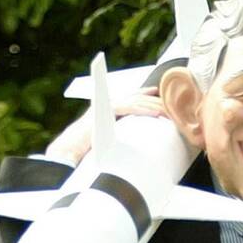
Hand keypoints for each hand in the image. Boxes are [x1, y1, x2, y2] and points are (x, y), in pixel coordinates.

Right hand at [46, 87, 168, 165]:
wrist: (71, 149)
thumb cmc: (88, 148)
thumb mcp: (108, 140)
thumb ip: (120, 138)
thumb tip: (135, 148)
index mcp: (110, 108)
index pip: (132, 97)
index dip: (145, 94)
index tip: (158, 93)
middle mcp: (108, 103)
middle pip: (137, 97)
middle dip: (155, 100)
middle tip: (171, 105)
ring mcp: (106, 106)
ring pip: (135, 101)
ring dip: (153, 105)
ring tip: (168, 111)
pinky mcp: (105, 111)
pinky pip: (128, 108)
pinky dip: (142, 109)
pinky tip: (155, 113)